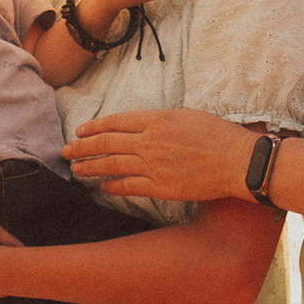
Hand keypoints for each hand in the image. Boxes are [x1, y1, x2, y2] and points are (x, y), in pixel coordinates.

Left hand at [65, 107, 256, 202]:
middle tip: (65, 151)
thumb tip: (142, 126)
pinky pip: (129, 186)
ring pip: (112, 165)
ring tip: (76, 169)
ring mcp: (154, 165)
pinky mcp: (161, 187)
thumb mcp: (187, 116)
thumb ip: (161, 121)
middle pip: (106, 143)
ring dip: (90, 167)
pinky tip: (102, 187)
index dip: (93, 127)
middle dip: (82, 147)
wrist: (237, 161)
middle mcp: (150, 141)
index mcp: (156, 119)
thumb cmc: (219, 136)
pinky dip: (112, 186)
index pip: (115, 122)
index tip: (80, 131)